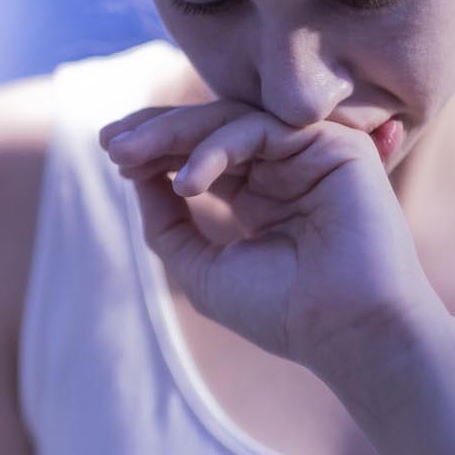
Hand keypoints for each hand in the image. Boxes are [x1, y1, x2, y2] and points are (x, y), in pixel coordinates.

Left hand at [101, 101, 447, 386]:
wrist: (345, 333)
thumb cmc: (279, 310)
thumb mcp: (200, 267)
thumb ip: (166, 223)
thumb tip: (134, 176)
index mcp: (259, 193)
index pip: (201, 153)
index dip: (155, 149)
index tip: (111, 154)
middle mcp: (285, 168)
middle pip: (211, 129)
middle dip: (155, 131)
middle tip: (109, 143)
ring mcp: (310, 153)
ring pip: (231, 121)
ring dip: (173, 134)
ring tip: (128, 157)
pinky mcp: (335, 146)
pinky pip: (261, 129)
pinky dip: (216, 150)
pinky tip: (187, 184)